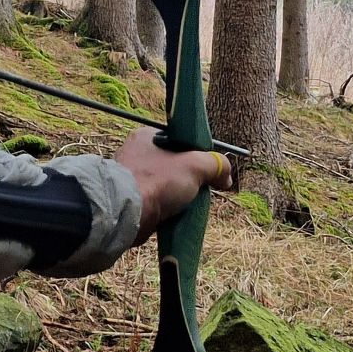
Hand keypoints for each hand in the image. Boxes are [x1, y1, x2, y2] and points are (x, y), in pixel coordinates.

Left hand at [115, 128, 233, 243]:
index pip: (180, 142)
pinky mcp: (131, 200)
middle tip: (200, 189)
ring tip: (188, 205)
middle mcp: (136, 154)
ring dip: (179, 197)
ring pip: (167, 186)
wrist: (126, 213)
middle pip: (175, 165)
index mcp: (147, 136)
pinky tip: (175, 215)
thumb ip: (215, 164)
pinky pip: (157, 202)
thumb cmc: (158, 181)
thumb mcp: (195, 165)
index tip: (208, 170)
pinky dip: (167, 209)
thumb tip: (226, 176)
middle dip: (189, 180)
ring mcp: (132, 178)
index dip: (197, 155)